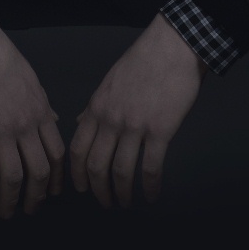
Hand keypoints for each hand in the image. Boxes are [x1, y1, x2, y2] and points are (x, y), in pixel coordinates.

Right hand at [0, 3, 63, 217]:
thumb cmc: (2, 60)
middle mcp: (25, 126)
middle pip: (38, 171)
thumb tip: (53, 120)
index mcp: (40, 112)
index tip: (53, 191)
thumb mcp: (32, 81)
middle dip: (37, 196)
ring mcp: (1, 132)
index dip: (56, 176)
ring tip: (6, 212)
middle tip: (31, 209)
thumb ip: (42, 105)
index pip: (56, 153)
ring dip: (10, 200)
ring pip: (12, 177)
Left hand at [70, 12, 207, 208]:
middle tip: (105, 202)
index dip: (77, 174)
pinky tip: (152, 194)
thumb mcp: (110, 81)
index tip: (82, 188)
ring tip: (127, 202)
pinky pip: (150, 168)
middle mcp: (111, 119)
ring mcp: (135, 126)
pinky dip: (149, 187)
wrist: (171, 47)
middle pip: (96, 166)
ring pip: (121, 172)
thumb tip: (79, 121)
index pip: (78, 148)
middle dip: (98, 191)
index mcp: (97, 106)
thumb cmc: (142, 61)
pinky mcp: (160, 131)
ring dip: (122, 193)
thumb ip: (95, 105)